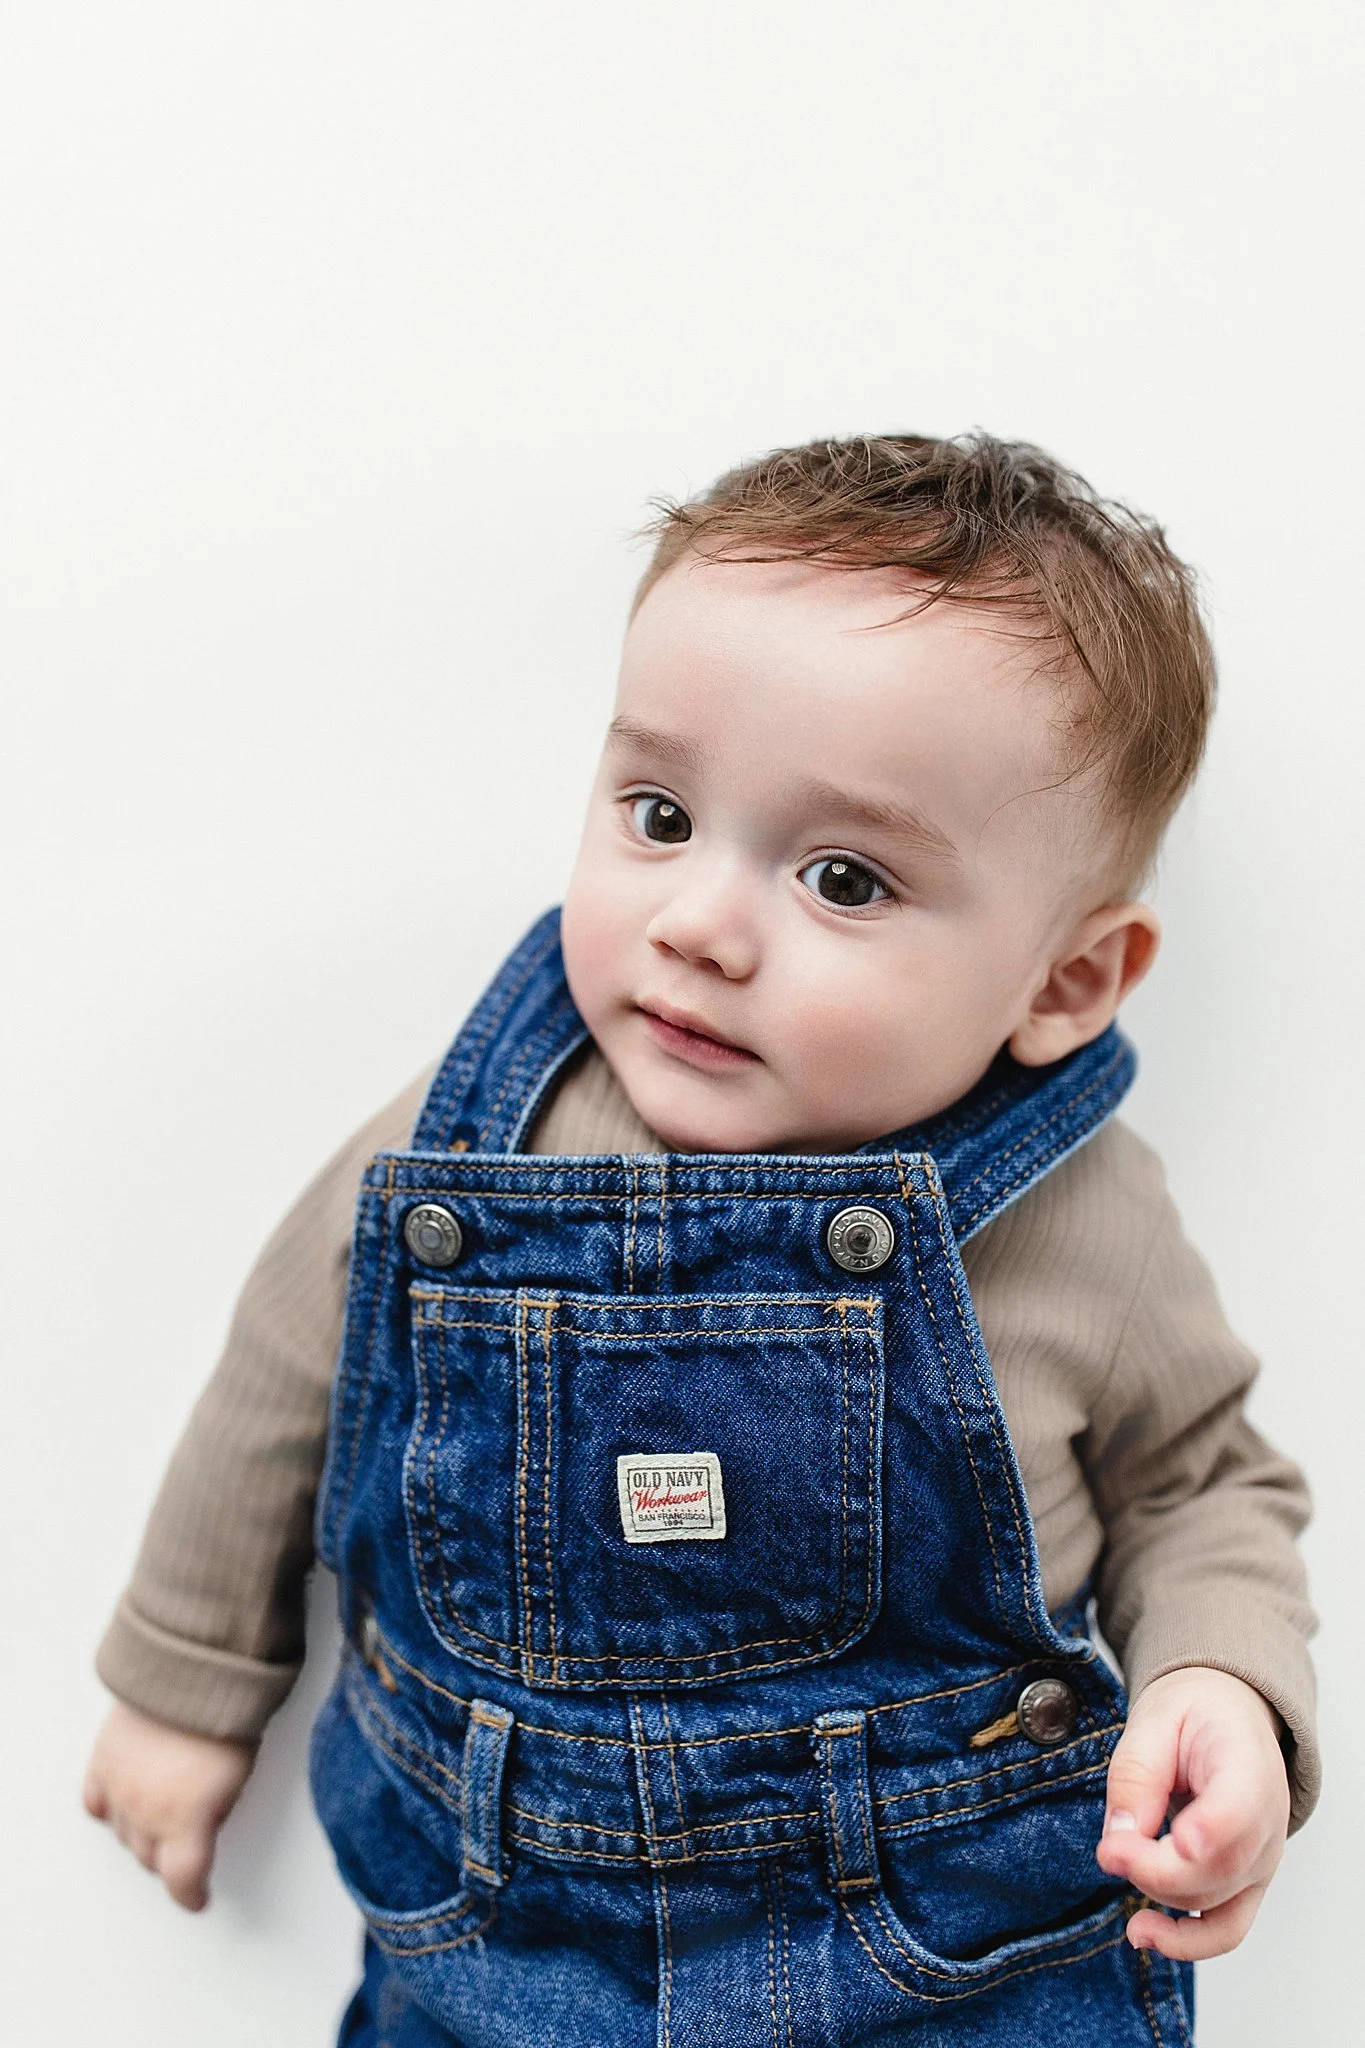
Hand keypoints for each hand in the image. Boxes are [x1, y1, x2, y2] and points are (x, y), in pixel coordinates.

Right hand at [83, 1701, 254, 1910]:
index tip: (198, 1898)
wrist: (190, 1670)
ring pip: (123, 1833)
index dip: (192, 1895)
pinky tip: (122, 1803)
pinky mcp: (102, 1762)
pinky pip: (96, 1802)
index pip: (183, 1881)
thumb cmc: (225, 1716)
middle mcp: (146, 1814)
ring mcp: (120, 1788)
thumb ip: (215, 1812)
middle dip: (169, 1858)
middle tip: (184, 1848)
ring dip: (141, 1834)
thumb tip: (206, 1824)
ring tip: (160, 1819)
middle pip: (151, 1858)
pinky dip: (109, 1808)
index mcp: (185, 1824)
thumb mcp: (238, 1776)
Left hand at [1096, 1666, 1289, 1959]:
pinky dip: (1186, 1943)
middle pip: (1220, 1868)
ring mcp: (1260, 1861)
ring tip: (1116, 1867)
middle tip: (1108, 1850)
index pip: (1241, 1809)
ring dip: (1160, 1896)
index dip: (1212, 1831)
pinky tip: (1143, 1932)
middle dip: (1156, 1868)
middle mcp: (1267, 1823)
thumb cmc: (1194, 1716)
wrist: (1228, 1717)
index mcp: (1249, 1765)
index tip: (1178, 1842)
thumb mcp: (1156, 1720)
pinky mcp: (1244, 1887)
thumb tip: (1118, 1841)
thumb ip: (1137, 1774)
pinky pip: (1224, 1931)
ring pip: (1216, 1904)